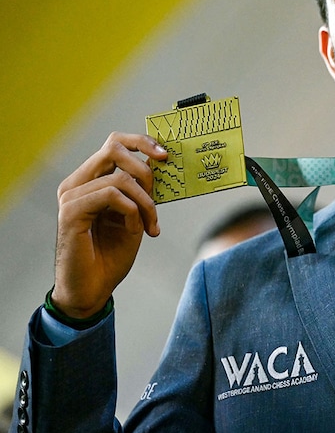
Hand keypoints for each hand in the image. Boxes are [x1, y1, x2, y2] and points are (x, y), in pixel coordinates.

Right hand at [52, 133, 167, 317]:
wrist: (92, 289)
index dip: (141, 142)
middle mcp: (77, 184)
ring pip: (120, 178)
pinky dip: (132, 212)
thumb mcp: (134, 216)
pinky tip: (134, 230)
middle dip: (146, 168)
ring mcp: (71, 197)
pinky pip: (112, 195)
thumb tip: (159, 162)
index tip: (165, 155)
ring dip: (145, 202)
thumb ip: (141, 190)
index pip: (114, 144)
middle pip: (113, 148)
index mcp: (90, 181)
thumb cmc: (111, 255)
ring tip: (149, 225)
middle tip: (157, 194)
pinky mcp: (71, 212)